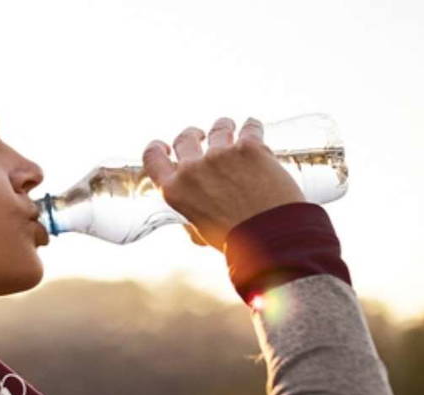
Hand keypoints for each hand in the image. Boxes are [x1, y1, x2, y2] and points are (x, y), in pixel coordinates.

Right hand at [142, 117, 303, 251]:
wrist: (271, 238)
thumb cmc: (237, 240)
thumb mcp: (202, 229)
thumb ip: (192, 213)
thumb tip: (192, 212)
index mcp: (176, 191)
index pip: (153, 158)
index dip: (157, 148)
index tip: (165, 145)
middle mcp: (193, 170)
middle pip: (185, 138)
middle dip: (193, 134)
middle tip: (203, 136)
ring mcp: (220, 155)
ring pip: (218, 127)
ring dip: (224, 127)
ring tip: (232, 130)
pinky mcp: (249, 147)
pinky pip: (249, 126)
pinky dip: (251, 126)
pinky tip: (253, 127)